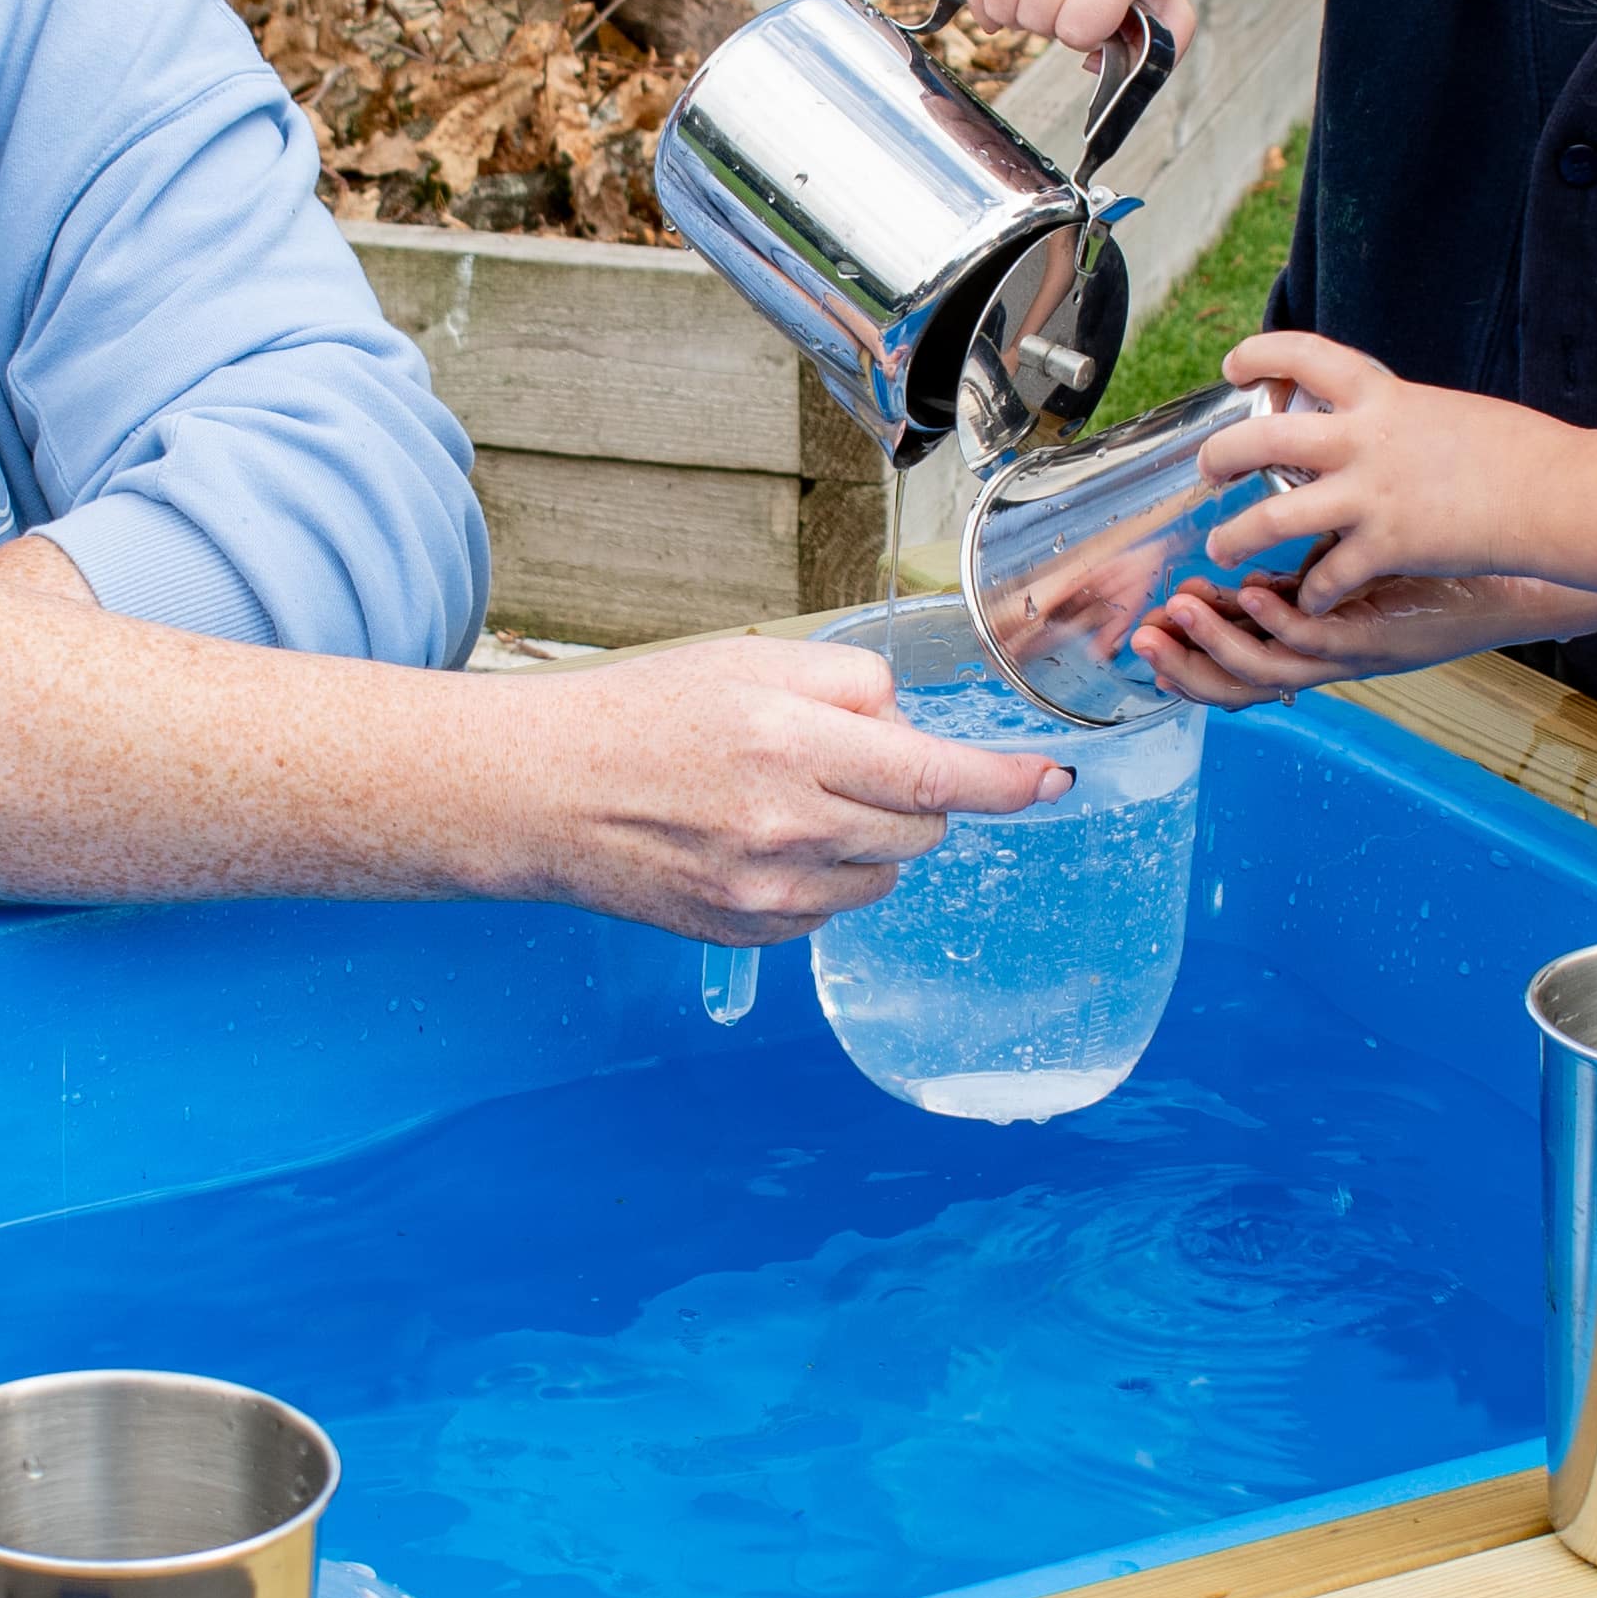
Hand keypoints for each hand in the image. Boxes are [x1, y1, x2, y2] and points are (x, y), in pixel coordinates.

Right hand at [493, 633, 1070, 940]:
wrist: (541, 795)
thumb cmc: (641, 717)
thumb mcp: (749, 664)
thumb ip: (849, 686)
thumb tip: (909, 725)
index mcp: (791, 744)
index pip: (934, 775)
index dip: (1007, 783)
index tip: (1055, 780)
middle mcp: (788, 827)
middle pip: (921, 827)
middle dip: (911, 794)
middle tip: (845, 763)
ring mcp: (768, 893)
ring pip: (884, 873)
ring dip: (868, 838)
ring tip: (789, 802)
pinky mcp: (749, 934)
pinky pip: (832, 908)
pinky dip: (822, 876)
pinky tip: (759, 842)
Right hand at [959, 0, 1190, 60]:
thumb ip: (1163, 45)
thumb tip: (1096, 61)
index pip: (1081, 26)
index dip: (1083, 35)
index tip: (1091, 19)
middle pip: (1038, 16)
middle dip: (1047, 26)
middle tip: (1060, 7)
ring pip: (1001, 3)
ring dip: (1015, 15)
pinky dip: (987, 2)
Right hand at [1134, 571, 1596, 707]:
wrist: (1521, 576)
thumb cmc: (1450, 556)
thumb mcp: (1367, 554)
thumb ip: (1318, 548)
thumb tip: (1271, 508)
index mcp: (1320, 642)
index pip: (1239, 661)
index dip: (1191, 651)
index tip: (1150, 624)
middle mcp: (1331, 657)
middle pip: (1239, 682)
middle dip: (1184, 664)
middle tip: (1140, 639)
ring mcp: (1356, 650)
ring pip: (1268, 664)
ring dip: (1217, 642)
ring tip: (1180, 611)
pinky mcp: (1384, 634)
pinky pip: (1321, 637)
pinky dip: (1279, 620)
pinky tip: (1252, 592)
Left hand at [1194, 333, 1589, 614]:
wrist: (1558, 493)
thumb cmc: (1519, 451)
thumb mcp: (1446, 411)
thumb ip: (1398, 418)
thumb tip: (1376, 421)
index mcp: (1382, 396)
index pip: (1302, 353)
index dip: (1258, 353)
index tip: (1234, 364)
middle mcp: (1363, 440)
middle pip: (1258, 439)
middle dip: (1219, 456)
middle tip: (1208, 470)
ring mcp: (1369, 495)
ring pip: (1268, 517)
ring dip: (1235, 536)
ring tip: (1220, 548)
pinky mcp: (1386, 546)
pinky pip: (1326, 577)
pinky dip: (1313, 594)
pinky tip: (1311, 602)